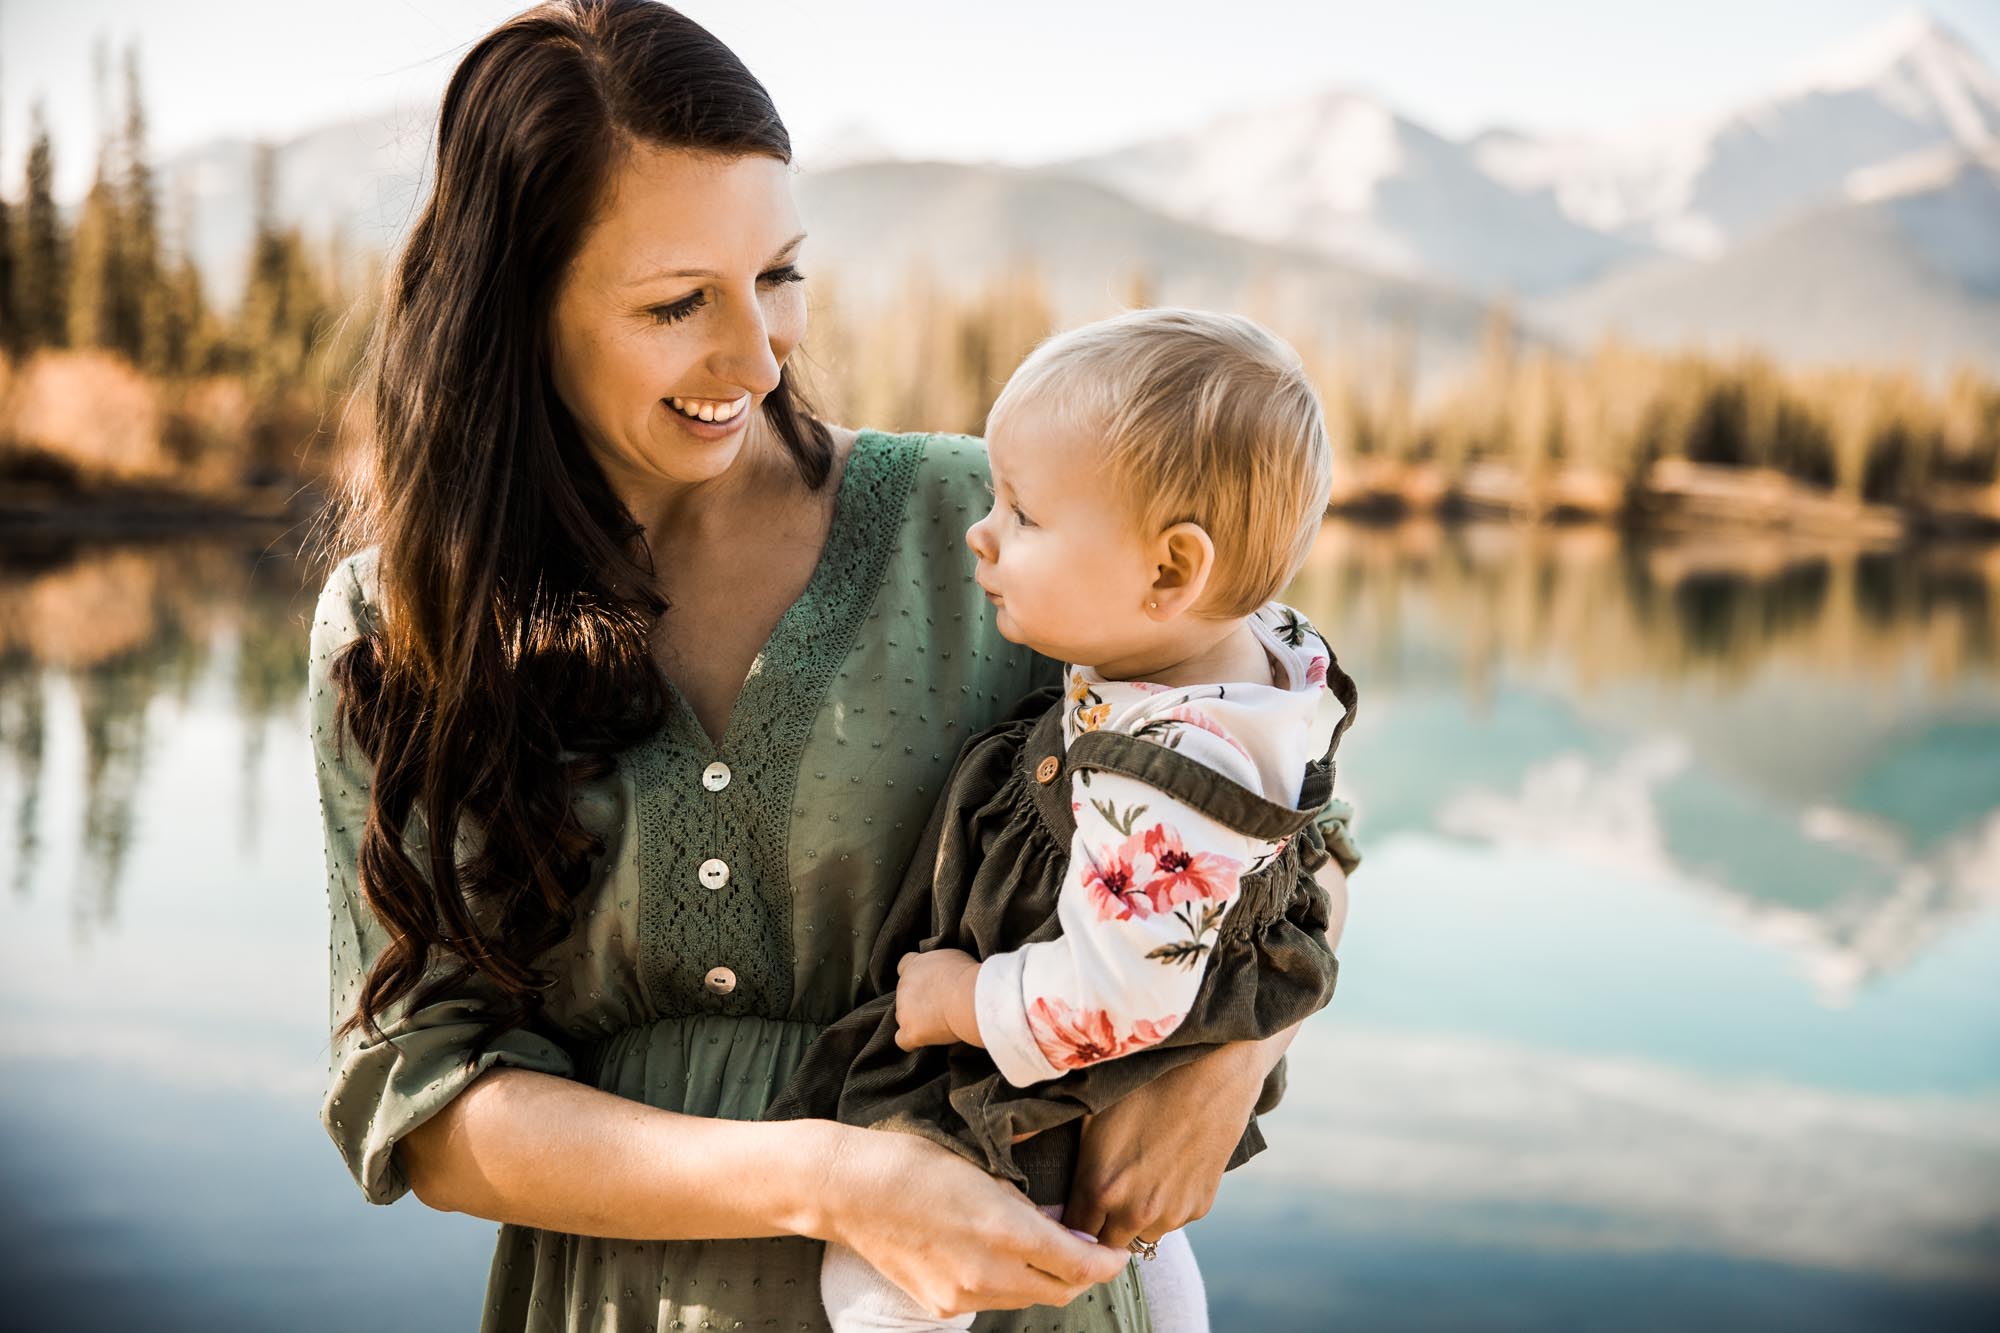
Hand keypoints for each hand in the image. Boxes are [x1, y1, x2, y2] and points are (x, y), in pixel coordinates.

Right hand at [817, 1122, 1129, 1318]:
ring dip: (1044, 1279)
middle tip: (1084, 1248)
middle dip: (1081, 1274)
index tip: (1118, 1253)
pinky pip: (991, 1300)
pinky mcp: (941, 1306)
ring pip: (1027, 1299)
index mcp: (1006, 1232)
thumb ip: (1027, 1203)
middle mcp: (990, 1274)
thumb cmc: (913, 1162)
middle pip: (1060, 1291)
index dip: (1108, 1263)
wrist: (848, 1191)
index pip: (1081, 1265)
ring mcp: (964, 1296)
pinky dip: (1006, 1283)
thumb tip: (1059, 1227)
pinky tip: (995, 1254)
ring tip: (1038, 1246)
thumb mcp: (983, 1168)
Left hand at [893, 948, 979, 1050]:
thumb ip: (940, 966)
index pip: (905, 964)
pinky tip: (924, 1039)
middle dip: (920, 998)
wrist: (967, 997)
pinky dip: (911, 1040)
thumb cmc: (966, 976)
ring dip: (917, 1019)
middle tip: (944, 1002)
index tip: (929, 979)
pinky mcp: (910, 1031)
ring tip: (941, 1021)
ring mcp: (904, 1011)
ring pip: (904, 1017)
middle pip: (905, 993)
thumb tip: (944, 974)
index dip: (915, 972)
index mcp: (914, 965)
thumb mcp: (953, 958)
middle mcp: (904, 986)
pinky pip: (903, 1040)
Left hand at [1063, 1040, 1268, 1251]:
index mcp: (1100, 1187)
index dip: (1070, 1223)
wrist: (1212, 1072)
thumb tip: (1014, 1141)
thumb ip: (1056, 1139)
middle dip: (1101, 1225)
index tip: (1071, 1208)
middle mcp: (1135, 1211)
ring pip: (1142, 1235)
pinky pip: (1173, 1220)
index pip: (1073, 1233)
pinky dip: (1167, 1205)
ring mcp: (1171, 1213)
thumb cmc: (1146, 1082)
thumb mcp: (1092, 1106)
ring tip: (1139, 1177)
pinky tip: (1168, 1169)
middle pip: (1106, 1244)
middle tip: (1103, 1196)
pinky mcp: (1200, 1208)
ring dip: (1135, 1219)